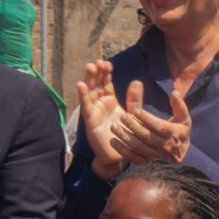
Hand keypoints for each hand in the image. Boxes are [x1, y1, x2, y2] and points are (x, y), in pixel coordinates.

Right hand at [77, 62, 128, 177]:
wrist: (118, 156)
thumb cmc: (125, 136)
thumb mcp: (132, 114)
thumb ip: (134, 99)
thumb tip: (137, 81)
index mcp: (109, 101)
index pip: (106, 83)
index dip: (105, 73)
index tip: (107, 63)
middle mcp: (100, 105)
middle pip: (96, 84)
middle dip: (96, 72)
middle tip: (98, 62)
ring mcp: (94, 112)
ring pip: (90, 92)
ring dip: (88, 79)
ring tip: (90, 67)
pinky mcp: (90, 121)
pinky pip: (86, 106)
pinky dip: (83, 95)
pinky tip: (81, 84)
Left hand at [113, 82, 193, 164]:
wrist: (182, 156)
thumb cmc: (180, 133)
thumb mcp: (184, 119)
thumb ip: (179, 105)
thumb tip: (174, 92)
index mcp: (174, 134)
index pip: (159, 126)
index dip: (147, 119)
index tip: (136, 111)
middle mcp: (165, 147)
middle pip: (147, 136)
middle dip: (133, 126)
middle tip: (122, 116)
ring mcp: (156, 156)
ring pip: (138, 147)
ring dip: (125, 137)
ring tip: (114, 127)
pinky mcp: (148, 163)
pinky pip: (134, 157)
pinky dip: (122, 150)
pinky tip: (113, 141)